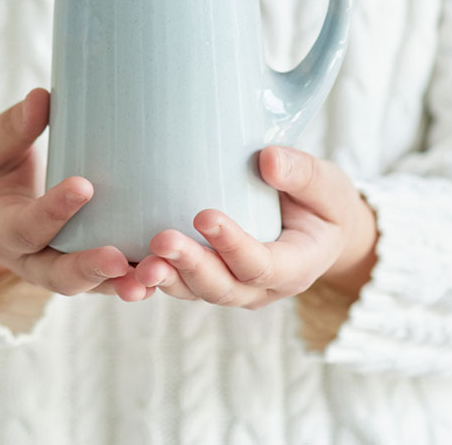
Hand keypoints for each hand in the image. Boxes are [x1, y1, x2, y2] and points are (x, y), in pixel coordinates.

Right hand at [0, 88, 152, 300]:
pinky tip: (165, 274)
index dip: (53, 211)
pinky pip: (111, 280)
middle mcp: (31, 259)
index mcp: (3, 228)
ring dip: (120, 284)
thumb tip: (40, 98)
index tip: (83, 186)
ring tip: (149, 278)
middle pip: (58, 275)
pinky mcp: (88, 268)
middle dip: (89, 268)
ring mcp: (60, 268)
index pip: (26, 227)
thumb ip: (14, 127)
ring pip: (91, 286)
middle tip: (117, 258)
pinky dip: (136, 279)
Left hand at [131, 146, 378, 308]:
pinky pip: (179, 282)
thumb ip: (303, 172)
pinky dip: (152, 279)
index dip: (233, 245)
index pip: (262, 264)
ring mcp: (232, 286)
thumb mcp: (327, 184)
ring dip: (166, 279)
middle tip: (162, 241)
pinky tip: (124, 266)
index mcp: (295, 267)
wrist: (319, 227)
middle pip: (222, 287)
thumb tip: (268, 159)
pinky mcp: (208, 276)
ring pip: (195, 292)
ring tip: (138, 264)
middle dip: (191, 266)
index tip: (205, 215)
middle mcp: (260, 287)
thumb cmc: (323, 202)